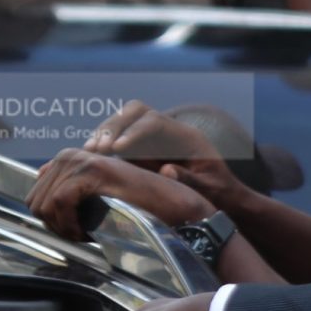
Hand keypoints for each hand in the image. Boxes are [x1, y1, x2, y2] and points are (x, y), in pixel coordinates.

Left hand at [28, 148, 212, 242]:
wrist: (169, 205)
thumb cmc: (134, 207)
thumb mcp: (93, 201)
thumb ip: (66, 196)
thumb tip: (37, 204)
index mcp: (67, 159)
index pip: (35, 196)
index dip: (51, 222)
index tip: (73, 231)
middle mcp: (70, 155)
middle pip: (36, 202)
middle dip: (55, 226)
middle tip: (80, 235)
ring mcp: (80, 160)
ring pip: (45, 204)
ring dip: (63, 227)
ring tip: (86, 234)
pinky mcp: (91, 171)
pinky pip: (60, 203)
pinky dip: (70, 224)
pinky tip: (88, 231)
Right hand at [83, 102, 250, 213]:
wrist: (222, 198)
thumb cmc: (219, 194)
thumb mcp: (211, 189)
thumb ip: (190, 179)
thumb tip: (166, 171)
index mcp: (186, 136)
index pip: (155, 122)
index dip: (134, 132)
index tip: (116, 149)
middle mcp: (167, 131)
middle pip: (135, 112)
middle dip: (114, 127)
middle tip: (97, 149)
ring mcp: (153, 139)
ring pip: (123, 121)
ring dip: (104, 133)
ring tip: (88, 152)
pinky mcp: (141, 150)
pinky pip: (118, 139)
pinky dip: (102, 145)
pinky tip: (89, 158)